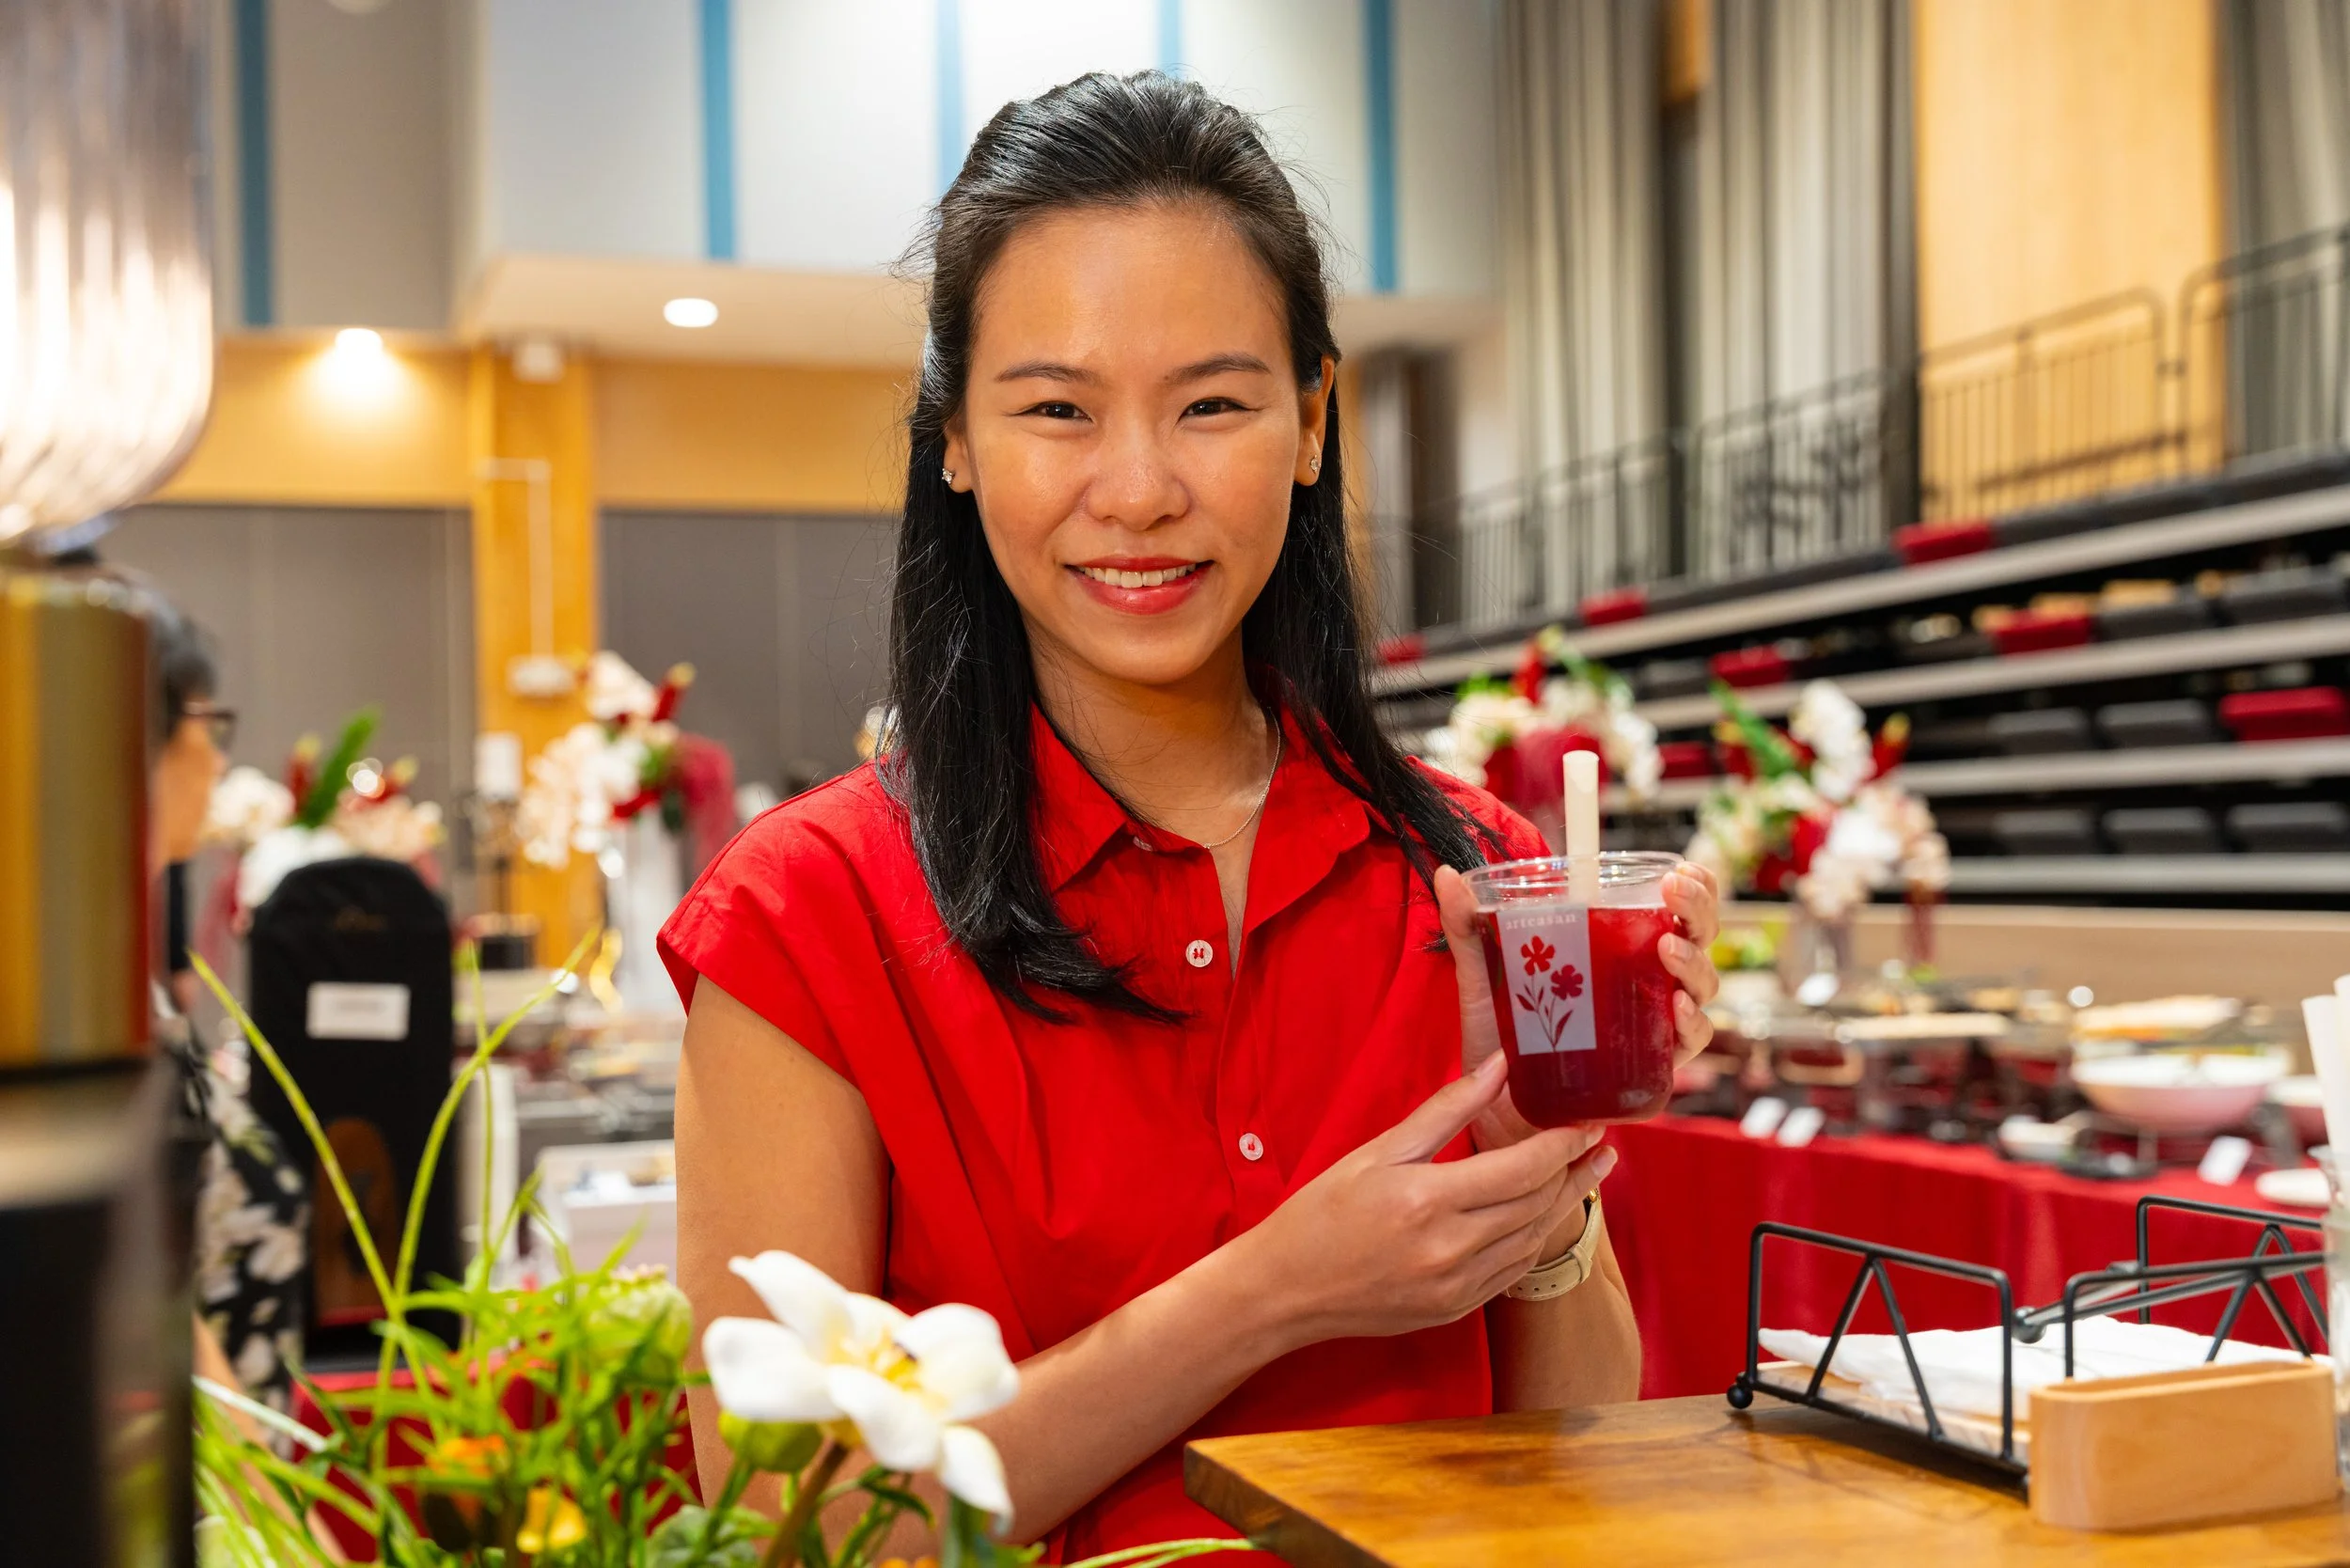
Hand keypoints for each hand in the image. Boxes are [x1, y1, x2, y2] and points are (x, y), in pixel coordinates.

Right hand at [1240, 1054, 1614, 1346]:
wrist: (1286, 1290)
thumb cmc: (1321, 1212)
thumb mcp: (1378, 1152)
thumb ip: (1445, 1110)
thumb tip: (1498, 1067)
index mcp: (1428, 1201)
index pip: (1523, 1168)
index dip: (1564, 1143)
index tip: (1589, 1120)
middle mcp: (1451, 1249)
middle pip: (1537, 1203)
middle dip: (1576, 1169)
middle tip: (1601, 1141)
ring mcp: (1457, 1286)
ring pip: (1532, 1238)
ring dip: (1564, 1203)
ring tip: (1589, 1172)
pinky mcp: (1456, 1310)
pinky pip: (1513, 1270)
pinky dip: (1534, 1237)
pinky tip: (1544, 1214)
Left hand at [1434, 859, 1725, 1134]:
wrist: (1493, 1115)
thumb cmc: (1497, 1042)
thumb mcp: (1482, 979)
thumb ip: (1467, 928)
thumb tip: (1445, 873)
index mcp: (1616, 951)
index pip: (1668, 909)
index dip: (1691, 887)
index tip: (1680, 868)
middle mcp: (1645, 984)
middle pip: (1697, 940)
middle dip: (1698, 912)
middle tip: (1676, 892)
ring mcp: (1651, 1026)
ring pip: (1700, 988)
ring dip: (1694, 964)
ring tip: (1668, 949)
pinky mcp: (1648, 1069)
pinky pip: (1687, 1045)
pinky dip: (1690, 1024)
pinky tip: (1675, 1009)